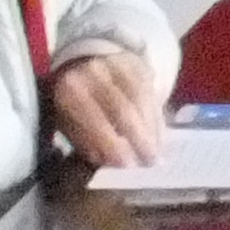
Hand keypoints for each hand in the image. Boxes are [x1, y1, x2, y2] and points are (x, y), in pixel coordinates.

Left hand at [47, 48, 167, 167]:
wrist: (85, 66)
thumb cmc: (76, 107)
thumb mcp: (70, 125)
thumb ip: (87, 143)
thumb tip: (109, 161)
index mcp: (69, 90)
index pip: (92, 118)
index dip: (109, 141)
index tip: (124, 164)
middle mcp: (93, 73)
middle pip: (122, 108)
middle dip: (138, 138)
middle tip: (148, 163)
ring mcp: (118, 66)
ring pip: (141, 100)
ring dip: (151, 130)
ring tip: (157, 155)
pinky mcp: (138, 65)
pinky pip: (151, 94)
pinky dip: (156, 120)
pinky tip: (159, 139)